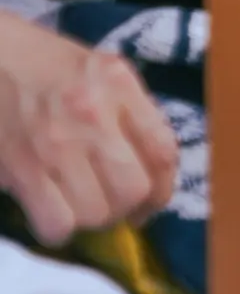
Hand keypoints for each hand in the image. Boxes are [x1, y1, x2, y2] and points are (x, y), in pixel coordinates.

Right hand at [0, 14, 176, 246]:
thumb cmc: (48, 65)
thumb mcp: (103, 71)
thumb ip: (133, 112)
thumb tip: (152, 170)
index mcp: (119, 85)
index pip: (163, 151)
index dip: (163, 189)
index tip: (150, 201)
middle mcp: (92, 113)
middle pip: (134, 190)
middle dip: (128, 208)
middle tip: (114, 204)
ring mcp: (55, 143)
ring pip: (96, 213)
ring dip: (92, 218)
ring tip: (81, 204)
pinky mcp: (21, 168)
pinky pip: (56, 224)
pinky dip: (58, 228)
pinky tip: (53, 211)